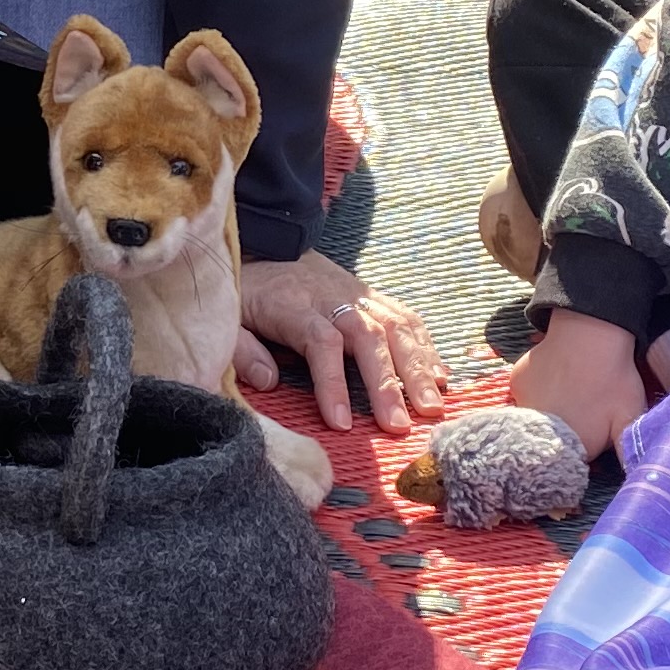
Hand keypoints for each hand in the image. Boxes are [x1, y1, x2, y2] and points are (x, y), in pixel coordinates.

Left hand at [233, 254, 447, 432]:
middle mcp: (332, 296)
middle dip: (388, 383)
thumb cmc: (247, 292)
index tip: (341, 423)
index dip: (332, 382)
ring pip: (395, 325)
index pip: (320, 341)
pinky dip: (426, 346)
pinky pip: (406, 317)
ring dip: (417, 367)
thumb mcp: (229, 317)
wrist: (266, 243)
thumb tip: (268, 381)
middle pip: (368, 335)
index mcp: (292, 303)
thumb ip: (243, 349)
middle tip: (400, 425)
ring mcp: (358, 292)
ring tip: (432, 407)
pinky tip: (439, 377)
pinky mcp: (372, 294)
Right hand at [502, 310, 645, 462]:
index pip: (573, 460)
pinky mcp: (516, 385)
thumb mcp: (630, 417)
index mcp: (569, 446)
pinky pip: (526, 395)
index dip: (585, 447)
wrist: (590, 336)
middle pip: (551, 441)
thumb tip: (634, 479)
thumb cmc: (614, 380)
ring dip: (550, 411)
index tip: (595, 431)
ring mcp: (523, 407)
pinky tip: (555, 377)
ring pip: (537, 418)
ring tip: (570, 391)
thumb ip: (628, 451)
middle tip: (584, 406)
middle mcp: (539, 433)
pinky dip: (538, 390)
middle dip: (566, 431)